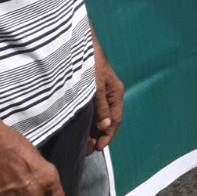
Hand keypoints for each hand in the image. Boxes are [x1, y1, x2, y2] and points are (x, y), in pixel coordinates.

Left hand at [89, 38, 123, 152]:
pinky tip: (80, 127)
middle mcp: (111, 94)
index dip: (108, 136)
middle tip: (87, 150)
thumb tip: (105, 126)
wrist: (81, 46)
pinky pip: (93, 110)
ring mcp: (102, 93)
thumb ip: (100, 107)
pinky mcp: (92, 91)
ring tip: (83, 143)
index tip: (98, 149)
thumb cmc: (90, 64)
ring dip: (93, 130)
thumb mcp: (95, 87)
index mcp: (116, 93)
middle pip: (108, 120)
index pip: (115, 120)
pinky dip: (88, 121)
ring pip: (100, 116)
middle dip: (100, 136)